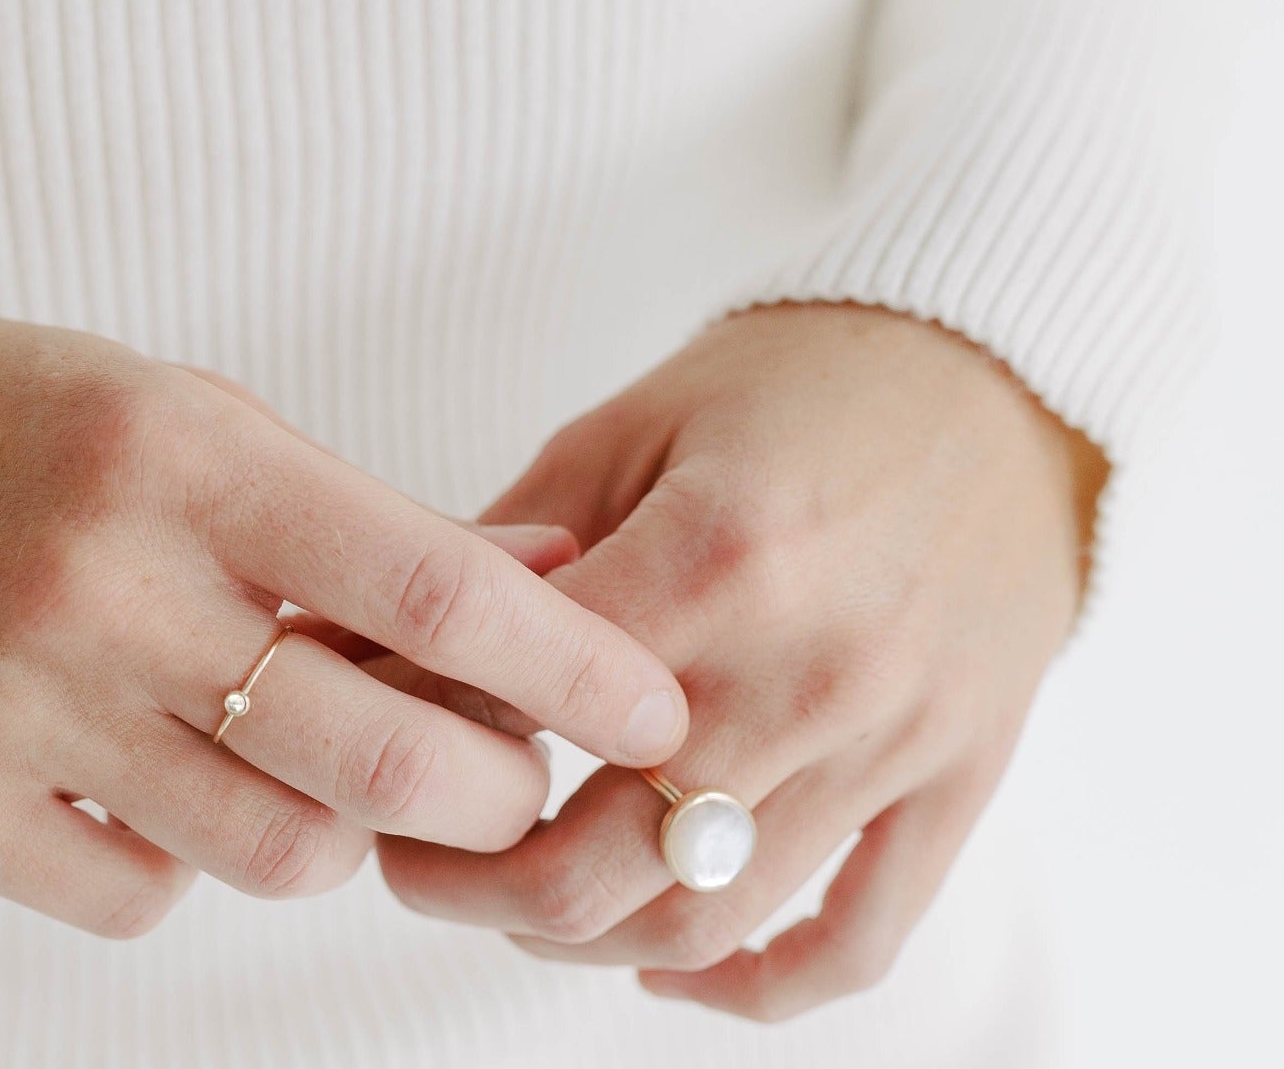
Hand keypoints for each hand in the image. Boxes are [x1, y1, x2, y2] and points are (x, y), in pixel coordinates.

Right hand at [0, 304, 688, 938]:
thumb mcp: (182, 411)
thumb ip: (351, 511)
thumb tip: (538, 573)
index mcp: (183, 451)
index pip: (432, 586)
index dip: (571, 661)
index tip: (657, 706)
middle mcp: (107, 579)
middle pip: (382, 760)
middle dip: (496, 791)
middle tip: (517, 779)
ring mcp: (17, 705)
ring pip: (275, 851)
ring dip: (338, 828)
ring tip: (312, 763)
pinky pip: (139, 896)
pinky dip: (185, 856)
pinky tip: (159, 777)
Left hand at [378, 300, 1108, 1019]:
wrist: (997, 375)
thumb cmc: (794, 381)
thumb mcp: (635, 423)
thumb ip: (517, 539)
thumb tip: (377, 630)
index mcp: (715, 555)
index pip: (518, 702)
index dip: (416, 728)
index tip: (365, 732)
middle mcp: (806, 671)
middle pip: (595, 868)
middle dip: (466, 883)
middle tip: (407, 852)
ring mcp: (890, 744)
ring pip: (703, 923)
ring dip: (577, 938)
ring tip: (511, 893)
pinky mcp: (957, 783)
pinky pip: (853, 940)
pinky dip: (750, 986)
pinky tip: (664, 963)